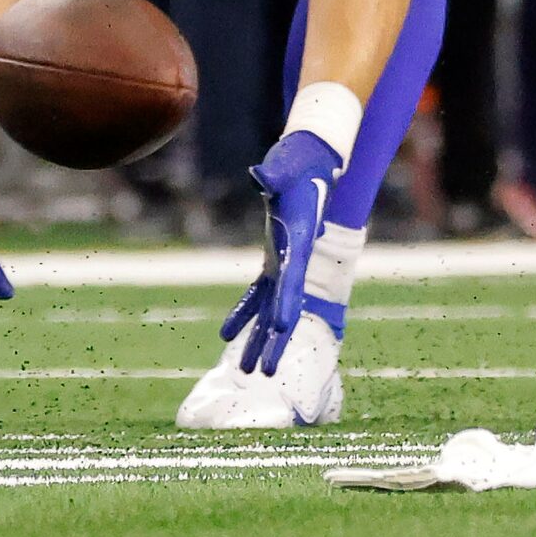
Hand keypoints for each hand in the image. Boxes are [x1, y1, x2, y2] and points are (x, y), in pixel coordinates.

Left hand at [220, 128, 343, 375]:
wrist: (310, 163)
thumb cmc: (297, 163)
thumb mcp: (284, 167)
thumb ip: (272, 176)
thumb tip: (258, 174)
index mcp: (297, 244)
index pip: (291, 279)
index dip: (286, 303)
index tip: (281, 327)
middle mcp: (292, 261)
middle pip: (282, 308)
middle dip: (273, 340)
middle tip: (264, 373)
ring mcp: (282, 264)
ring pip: (268, 310)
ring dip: (258, 338)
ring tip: (246, 370)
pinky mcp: (273, 261)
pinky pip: (256, 295)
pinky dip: (242, 314)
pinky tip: (226, 335)